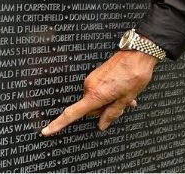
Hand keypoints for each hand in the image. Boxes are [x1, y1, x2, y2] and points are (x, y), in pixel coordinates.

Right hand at [41, 50, 157, 134]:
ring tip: (126, 95)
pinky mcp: (96, 73)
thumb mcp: (126, 98)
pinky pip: (99, 89)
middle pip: (91, 108)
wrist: (138, 53)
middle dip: (104, 109)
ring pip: (96, 99)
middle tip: (122, 104)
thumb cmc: (134, 74)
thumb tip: (102, 125)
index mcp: (96, 94)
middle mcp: (90, 85)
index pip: (73, 113)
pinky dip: (108, 93)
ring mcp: (92, 78)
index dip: (58, 123)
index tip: (46, 131)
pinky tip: (122, 90)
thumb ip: (112, 113)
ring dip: (109, 100)